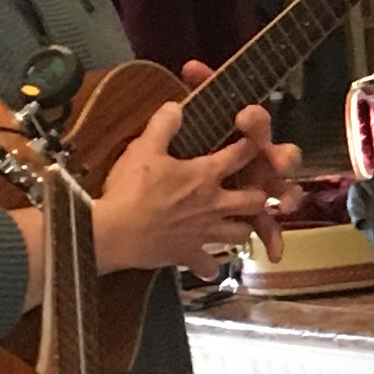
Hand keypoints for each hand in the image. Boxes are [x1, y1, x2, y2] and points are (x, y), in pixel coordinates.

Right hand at [90, 70, 301, 275]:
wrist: (114, 231)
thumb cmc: (131, 188)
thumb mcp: (144, 148)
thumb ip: (163, 125)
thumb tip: (175, 106)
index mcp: (205, 175)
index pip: (240, 155)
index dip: (251, 145)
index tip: (256, 141)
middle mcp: (213, 204)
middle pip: (255, 200)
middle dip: (260, 194)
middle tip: (254, 191)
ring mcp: (204, 233)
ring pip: (242, 234)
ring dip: (243, 228)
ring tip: (237, 223)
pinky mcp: (188, 255)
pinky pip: (209, 266)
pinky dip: (211, 265)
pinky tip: (209, 262)